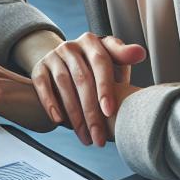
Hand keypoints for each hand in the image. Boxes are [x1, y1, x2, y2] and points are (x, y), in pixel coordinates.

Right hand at [31, 33, 145, 147]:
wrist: (66, 61)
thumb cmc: (97, 65)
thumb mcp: (112, 58)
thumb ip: (124, 57)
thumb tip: (140, 53)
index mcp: (92, 41)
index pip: (100, 62)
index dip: (105, 87)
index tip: (109, 112)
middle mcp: (71, 46)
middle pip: (82, 79)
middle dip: (91, 112)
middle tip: (99, 137)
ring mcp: (53, 56)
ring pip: (63, 85)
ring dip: (74, 115)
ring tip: (85, 137)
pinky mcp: (39, 67)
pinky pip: (42, 85)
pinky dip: (50, 103)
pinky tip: (58, 121)